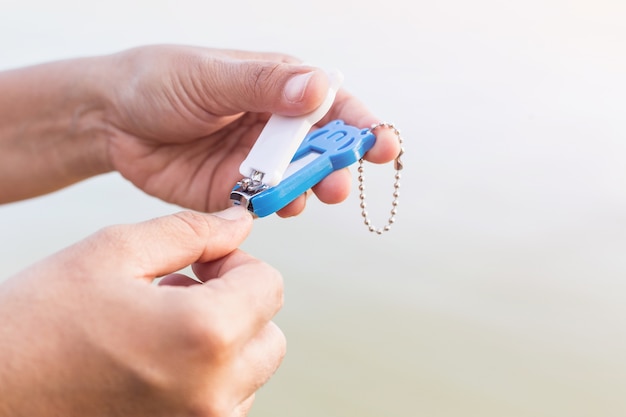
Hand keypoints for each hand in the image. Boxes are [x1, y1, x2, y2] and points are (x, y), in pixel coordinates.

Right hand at [0, 207, 284, 416]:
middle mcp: (214, 392)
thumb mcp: (114, 252)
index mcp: (204, 334)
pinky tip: (158, 360)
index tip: (200, 264)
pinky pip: (225, 403)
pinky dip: (207, 377)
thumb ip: (192, 231)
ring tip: (162, 327)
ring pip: (250, 371)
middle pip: (270, 333)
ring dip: (223, 342)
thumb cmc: (39, 323)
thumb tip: (239, 224)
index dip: (236, 264)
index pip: (270, 285)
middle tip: (183, 292)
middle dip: (237, 304)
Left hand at [101, 45, 400, 215]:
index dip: (362, 124)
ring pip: (300, 179)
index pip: (332, 104)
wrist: (111, 120)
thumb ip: (264, 85)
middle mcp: (275, 125)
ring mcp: (259, 160)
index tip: (381, 144)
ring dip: (309, 190)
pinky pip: (268, 202)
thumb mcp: (210, 75)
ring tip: (304, 196)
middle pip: (323, 148)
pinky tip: (276, 206)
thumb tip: (318, 88)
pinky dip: (278, 207)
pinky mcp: (238, 190)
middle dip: (338, 166)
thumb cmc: (159, 82)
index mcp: (279, 86)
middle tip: (338, 182)